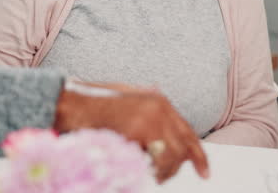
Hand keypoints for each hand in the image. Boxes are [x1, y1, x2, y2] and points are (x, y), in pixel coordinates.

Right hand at [52, 81, 208, 182]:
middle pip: (182, 148)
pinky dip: (149, 169)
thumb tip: (162, 141)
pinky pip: (154, 159)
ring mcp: (151, 117)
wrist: (72, 103)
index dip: (198, 155)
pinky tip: (139, 170)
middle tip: (159, 177)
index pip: (188, 132)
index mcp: (159, 100)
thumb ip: (147, 116)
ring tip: (146, 174)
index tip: (205, 173)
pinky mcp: (140, 129)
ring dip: (161, 172)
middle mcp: (160, 107)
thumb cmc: (93, 107)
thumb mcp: (128, 106)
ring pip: (171, 157)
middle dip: (174, 168)